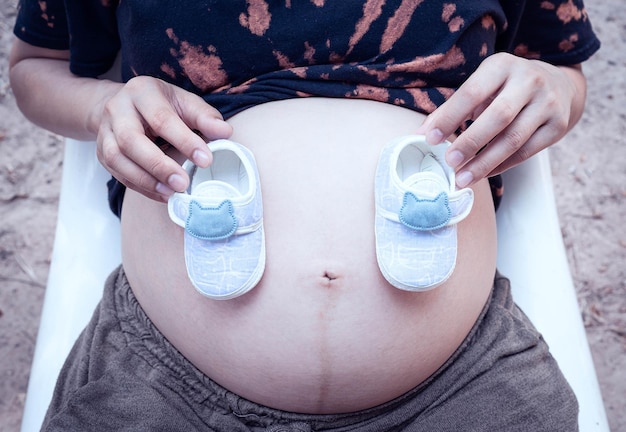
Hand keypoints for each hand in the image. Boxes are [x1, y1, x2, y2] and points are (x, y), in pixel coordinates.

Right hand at [96, 76, 232, 200]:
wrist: (121, 104)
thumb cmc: (160, 104)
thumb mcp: (184, 101)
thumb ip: (204, 116)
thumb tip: (225, 132)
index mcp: (141, 92)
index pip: (162, 119)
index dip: (184, 141)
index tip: (206, 160)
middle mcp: (117, 109)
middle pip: (131, 140)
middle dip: (158, 165)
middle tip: (183, 184)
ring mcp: (106, 132)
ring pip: (117, 159)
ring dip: (145, 180)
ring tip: (171, 193)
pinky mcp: (101, 152)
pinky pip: (118, 173)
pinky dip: (140, 187)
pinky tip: (162, 194)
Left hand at [416, 53, 584, 187]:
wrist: (558, 85)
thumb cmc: (505, 88)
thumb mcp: (481, 86)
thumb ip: (451, 109)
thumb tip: (419, 135)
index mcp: (502, 65)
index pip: (471, 92)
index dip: (449, 117)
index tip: (429, 139)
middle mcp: (529, 80)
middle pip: (498, 116)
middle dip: (470, 142)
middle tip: (449, 162)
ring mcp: (548, 103)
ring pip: (514, 139)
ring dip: (484, 162)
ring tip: (462, 178)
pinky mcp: (558, 125)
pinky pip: (526, 152)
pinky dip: (502, 166)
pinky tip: (483, 174)